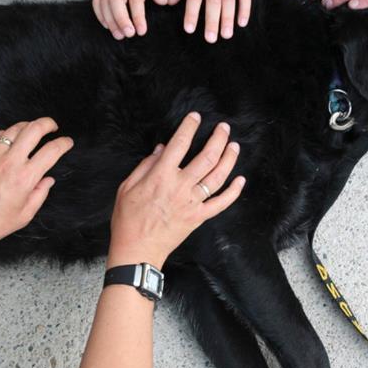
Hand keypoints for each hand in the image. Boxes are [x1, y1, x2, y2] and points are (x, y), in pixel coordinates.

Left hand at [0, 118, 73, 252]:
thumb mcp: (24, 215)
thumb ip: (40, 194)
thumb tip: (48, 180)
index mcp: (25, 178)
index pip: (51, 151)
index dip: (64, 143)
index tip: (67, 142)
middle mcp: (10, 163)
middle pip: (34, 129)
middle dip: (47, 123)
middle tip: (52, 127)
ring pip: (15, 129)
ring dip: (28, 126)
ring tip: (32, 131)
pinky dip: (6, 133)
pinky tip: (10, 139)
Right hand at [83, 0, 167, 38]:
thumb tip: (162, 1)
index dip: (138, 16)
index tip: (142, 30)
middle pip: (116, 2)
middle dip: (121, 20)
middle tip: (129, 33)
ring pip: (105, 4)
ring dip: (111, 21)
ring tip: (119, 35)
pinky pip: (97, 2)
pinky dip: (100, 15)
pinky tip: (107, 25)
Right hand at [108, 112, 244, 268]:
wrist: (137, 250)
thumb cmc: (128, 220)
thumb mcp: (126, 188)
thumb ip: (145, 166)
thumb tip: (161, 150)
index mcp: (161, 176)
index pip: (179, 144)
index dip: (189, 127)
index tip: (195, 117)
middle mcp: (180, 187)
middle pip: (206, 157)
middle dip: (218, 139)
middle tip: (224, 128)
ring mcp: (192, 203)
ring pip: (217, 177)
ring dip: (229, 159)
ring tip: (234, 147)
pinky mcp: (198, 217)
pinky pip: (221, 203)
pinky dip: (233, 192)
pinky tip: (240, 180)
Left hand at [168, 0, 250, 42]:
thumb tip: (170, 1)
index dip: (191, 13)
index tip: (189, 28)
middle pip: (213, 2)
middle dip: (212, 21)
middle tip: (210, 38)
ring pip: (230, 0)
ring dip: (228, 19)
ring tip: (226, 34)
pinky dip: (245, 8)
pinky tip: (242, 21)